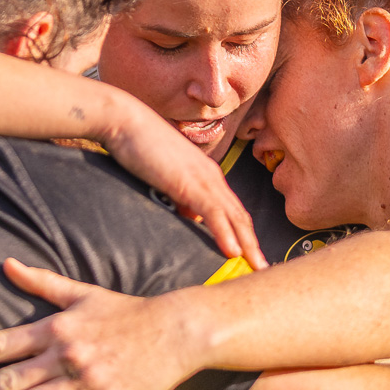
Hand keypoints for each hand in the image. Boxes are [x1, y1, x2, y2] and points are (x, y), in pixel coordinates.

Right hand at [101, 104, 264, 270]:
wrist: (126, 122)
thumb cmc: (141, 147)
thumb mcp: (167, 177)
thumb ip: (181, 196)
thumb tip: (191, 216)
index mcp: (207, 175)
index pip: (233, 210)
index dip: (244, 233)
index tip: (251, 254)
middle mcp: (212, 177)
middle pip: (240, 216)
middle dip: (253, 244)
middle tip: (263, 267)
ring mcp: (203, 179)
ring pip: (234, 217)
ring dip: (247, 245)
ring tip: (257, 267)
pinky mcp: (189, 182)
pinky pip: (213, 213)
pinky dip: (225, 233)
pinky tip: (233, 252)